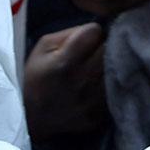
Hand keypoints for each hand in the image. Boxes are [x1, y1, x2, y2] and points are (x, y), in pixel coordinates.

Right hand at [21, 22, 107, 138]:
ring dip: (110, 64)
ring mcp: (93, 100)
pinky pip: (115, 89)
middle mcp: (83, 81)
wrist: (33, 120)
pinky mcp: (100, 114)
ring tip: (97, 67)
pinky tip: (98, 84)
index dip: (91, 31)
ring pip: (117, 68)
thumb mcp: (42, 48)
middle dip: (103, 45)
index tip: (86, 38)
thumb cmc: (36, 78)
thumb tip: (94, 29)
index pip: (95, 32)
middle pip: (109, 48)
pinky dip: (111, 83)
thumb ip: (69, 34)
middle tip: (94, 52)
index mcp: (65, 63)